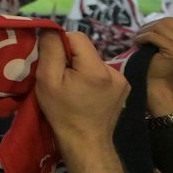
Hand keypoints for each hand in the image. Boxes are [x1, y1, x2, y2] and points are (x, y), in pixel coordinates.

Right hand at [34, 31, 127, 172]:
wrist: (86, 143)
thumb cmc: (62, 113)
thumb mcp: (47, 81)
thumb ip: (50, 51)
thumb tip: (51, 29)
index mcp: (96, 69)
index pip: (77, 37)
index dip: (61, 46)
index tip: (53, 63)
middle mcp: (114, 71)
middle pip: (86, 50)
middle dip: (71, 59)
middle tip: (61, 79)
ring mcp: (122, 80)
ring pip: (94, 61)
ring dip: (82, 69)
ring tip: (74, 88)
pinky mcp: (125, 88)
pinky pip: (103, 73)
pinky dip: (93, 78)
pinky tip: (87, 94)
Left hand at [139, 18, 172, 117]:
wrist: (158, 85)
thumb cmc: (163, 66)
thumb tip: (161, 20)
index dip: (160, 23)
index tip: (148, 30)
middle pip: (170, 23)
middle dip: (152, 25)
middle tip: (140, 33)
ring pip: (161, 28)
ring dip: (146, 30)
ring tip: (139, 38)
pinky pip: (155, 36)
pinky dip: (144, 37)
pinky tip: (138, 43)